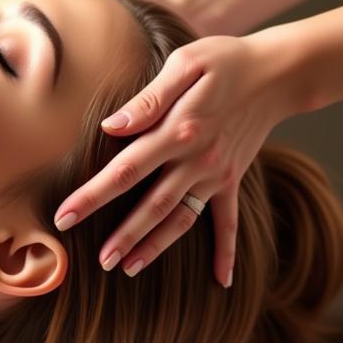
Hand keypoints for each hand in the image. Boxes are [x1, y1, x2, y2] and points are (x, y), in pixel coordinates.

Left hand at [51, 31, 295, 287]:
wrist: (279, 72)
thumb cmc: (224, 61)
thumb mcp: (185, 64)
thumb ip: (148, 99)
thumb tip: (111, 126)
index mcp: (178, 131)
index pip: (124, 171)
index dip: (92, 196)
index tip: (64, 217)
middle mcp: (197, 160)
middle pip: (152, 205)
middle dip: (123, 235)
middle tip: (98, 262)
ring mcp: (216, 174)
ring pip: (181, 219)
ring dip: (156, 247)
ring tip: (129, 269)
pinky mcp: (232, 179)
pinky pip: (229, 221)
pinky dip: (226, 251)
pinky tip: (222, 281)